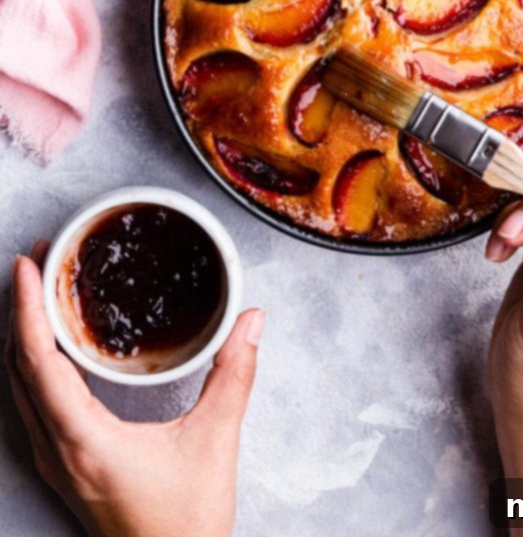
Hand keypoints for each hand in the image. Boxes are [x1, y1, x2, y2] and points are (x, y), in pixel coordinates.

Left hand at [6, 239, 264, 536]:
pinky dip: (35, 366)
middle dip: (24, 310)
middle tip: (39, 261)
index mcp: (84, 441)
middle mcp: (58, 453)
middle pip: (20, 369)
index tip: (30, 264)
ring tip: (42, 295)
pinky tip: (54, 352)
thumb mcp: (214, 442)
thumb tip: (250, 320)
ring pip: (21, 389)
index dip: (30, 309)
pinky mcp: (67, 471)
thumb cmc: (185, 527)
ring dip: (26, 337)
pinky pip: (33, 407)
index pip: (39, 362)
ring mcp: (57, 465)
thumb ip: (233, 375)